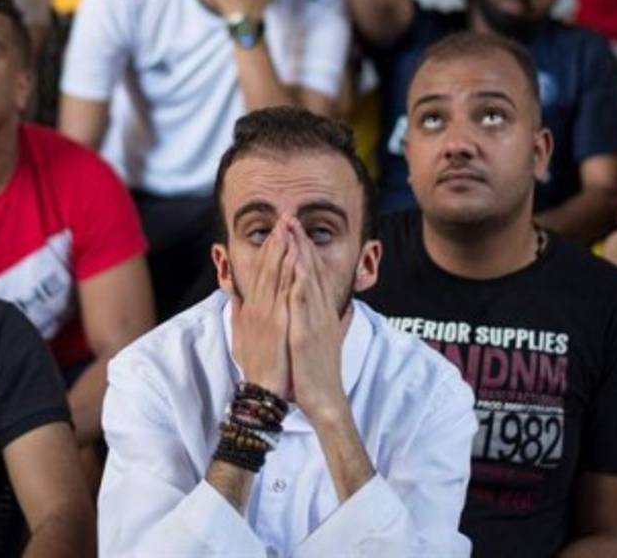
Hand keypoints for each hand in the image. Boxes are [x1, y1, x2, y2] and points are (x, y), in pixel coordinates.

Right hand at [230, 221, 294, 396]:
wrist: (263, 389)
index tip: (276, 230)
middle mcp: (257, 306)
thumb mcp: (242, 335)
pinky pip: (283, 291)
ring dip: (281, 248)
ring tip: (289, 227)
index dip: (268, 249)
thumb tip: (236, 295)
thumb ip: (239, 312)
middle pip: (266, 266)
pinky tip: (295, 256)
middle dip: (276, 240)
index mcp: (252, 308)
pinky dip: (288, 272)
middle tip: (284, 217)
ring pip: (273, 273)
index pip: (260, 271)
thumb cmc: (257, 365)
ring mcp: (266, 313)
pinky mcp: (276, 322)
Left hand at [287, 221, 348, 422]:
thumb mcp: (317, 340)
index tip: (294, 230)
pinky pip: (304, 301)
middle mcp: (321, 312)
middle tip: (292, 217)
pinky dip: (300, 280)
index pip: (313, 274)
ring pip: (309, 278)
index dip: (304, 249)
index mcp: (320, 313)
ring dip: (301, 252)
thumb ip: (315, 321)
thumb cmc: (316, 373)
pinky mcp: (307, 332)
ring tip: (291, 229)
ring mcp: (316, 320)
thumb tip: (320, 309)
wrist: (324, 399)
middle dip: (301, 241)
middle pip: (312, 269)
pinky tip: (295, 262)